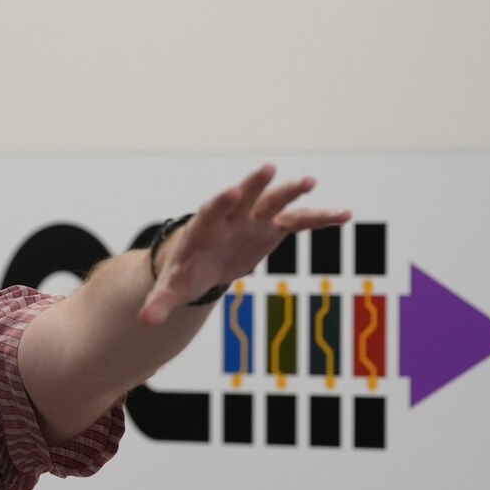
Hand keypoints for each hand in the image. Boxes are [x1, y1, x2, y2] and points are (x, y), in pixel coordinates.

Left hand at [138, 164, 351, 325]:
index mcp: (203, 229)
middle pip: (242, 197)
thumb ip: (160, 303)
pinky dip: (319, 218)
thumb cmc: (184, 272)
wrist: (200, 261)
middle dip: (253, 185)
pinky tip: (344, 215)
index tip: (231, 193)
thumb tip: (145, 320)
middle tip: (268, 169)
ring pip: (274, 202)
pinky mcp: (272, 228)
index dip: (221, 204)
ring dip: (291, 193)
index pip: (210, 212)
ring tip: (309, 182)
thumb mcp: (171, 289)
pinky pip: (298, 221)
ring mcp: (253, 220)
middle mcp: (230, 218)